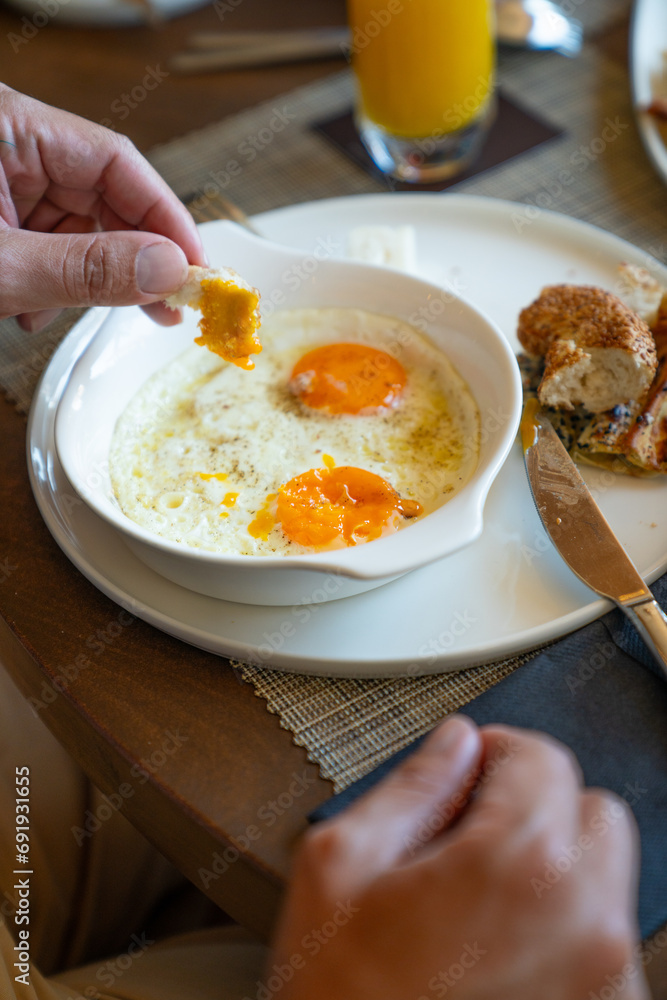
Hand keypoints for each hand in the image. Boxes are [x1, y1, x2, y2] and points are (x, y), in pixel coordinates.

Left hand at [0, 84, 205, 330]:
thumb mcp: (3, 265)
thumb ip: (85, 268)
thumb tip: (165, 269)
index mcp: (9, 127)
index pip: (115, 160)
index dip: (165, 217)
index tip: (195, 266)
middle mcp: (12, 147)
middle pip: (104, 196)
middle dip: (129, 259)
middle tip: (166, 302)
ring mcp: (4, 182)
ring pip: (79, 227)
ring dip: (86, 279)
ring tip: (68, 310)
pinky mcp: (0, 217)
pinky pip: (49, 244)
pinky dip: (55, 282)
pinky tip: (36, 306)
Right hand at [271, 717, 648, 999]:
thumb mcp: (341, 869)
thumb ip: (410, 788)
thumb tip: (453, 745)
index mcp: (518, 865)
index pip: (545, 759)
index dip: (497, 752)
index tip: (472, 771)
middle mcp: (584, 923)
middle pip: (594, 813)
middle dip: (540, 808)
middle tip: (478, 835)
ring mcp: (607, 983)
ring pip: (608, 881)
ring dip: (558, 872)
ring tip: (484, 908)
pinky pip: (608, 949)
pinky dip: (568, 935)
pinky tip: (503, 956)